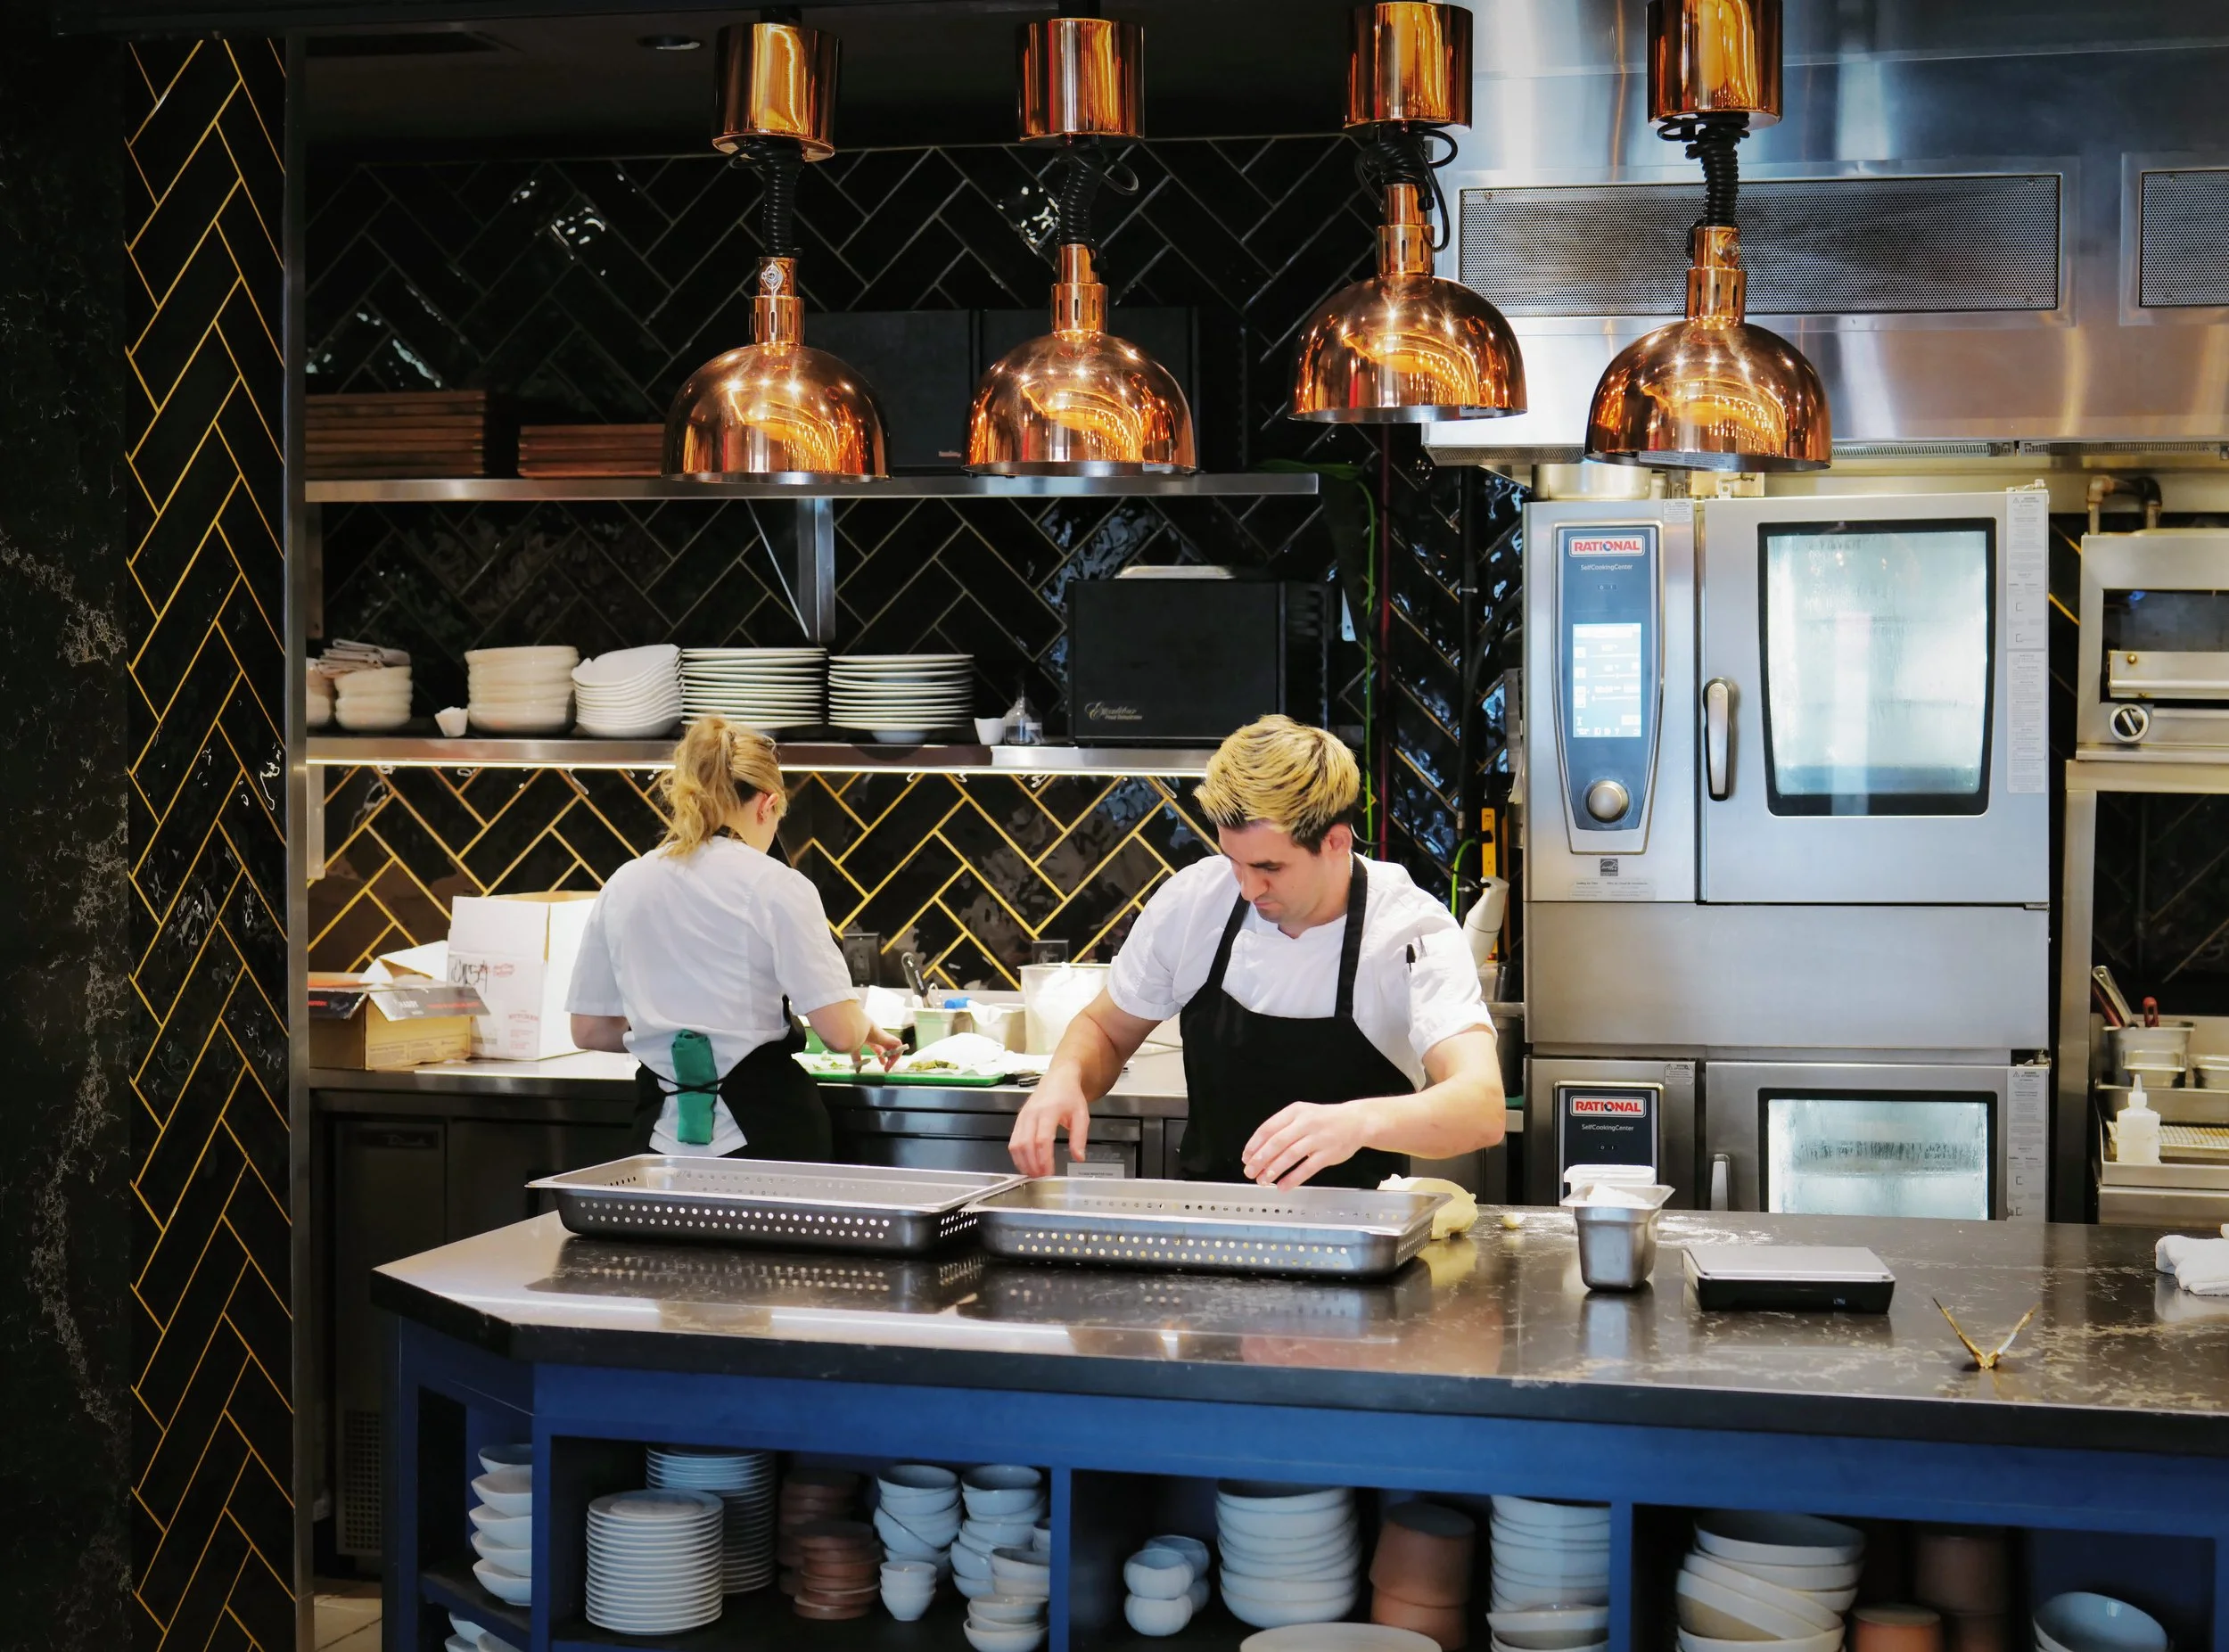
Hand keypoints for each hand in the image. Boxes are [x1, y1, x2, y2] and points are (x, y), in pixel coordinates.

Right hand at [853, 1025, 902, 1071]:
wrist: (861, 1029)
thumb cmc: (856, 1037)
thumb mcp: (856, 1050)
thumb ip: (857, 1059)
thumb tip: (857, 1071)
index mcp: (872, 1039)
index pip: (879, 1048)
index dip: (881, 1057)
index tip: (883, 1064)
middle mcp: (880, 1038)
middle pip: (888, 1049)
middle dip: (889, 1059)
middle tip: (886, 1068)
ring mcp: (886, 1038)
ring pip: (894, 1047)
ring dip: (894, 1058)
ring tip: (889, 1066)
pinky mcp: (891, 1039)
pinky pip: (899, 1046)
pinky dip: (898, 1053)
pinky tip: (892, 1060)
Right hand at [1009, 1076, 1091, 1177]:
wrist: (1058, 1079)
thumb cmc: (1070, 1097)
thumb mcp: (1081, 1115)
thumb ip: (1079, 1137)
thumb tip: (1078, 1158)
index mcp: (1049, 1111)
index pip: (1042, 1139)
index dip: (1044, 1158)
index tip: (1049, 1172)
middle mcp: (1032, 1113)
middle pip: (1026, 1143)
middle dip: (1032, 1164)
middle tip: (1041, 1177)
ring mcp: (1023, 1116)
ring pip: (1016, 1143)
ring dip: (1022, 1162)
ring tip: (1033, 1174)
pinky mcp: (1019, 1119)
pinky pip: (1013, 1140)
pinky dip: (1017, 1155)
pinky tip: (1026, 1164)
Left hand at [1241, 1099, 1380, 1187]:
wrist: (1356, 1121)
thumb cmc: (1324, 1120)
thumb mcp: (1302, 1114)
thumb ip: (1282, 1128)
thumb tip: (1258, 1150)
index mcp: (1294, 1112)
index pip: (1268, 1128)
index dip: (1254, 1144)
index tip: (1246, 1157)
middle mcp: (1305, 1123)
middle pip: (1277, 1142)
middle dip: (1260, 1159)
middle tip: (1250, 1172)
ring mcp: (1318, 1138)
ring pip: (1290, 1155)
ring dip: (1274, 1170)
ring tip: (1263, 1180)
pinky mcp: (1328, 1154)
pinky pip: (1307, 1168)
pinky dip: (1293, 1178)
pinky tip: (1283, 1186)